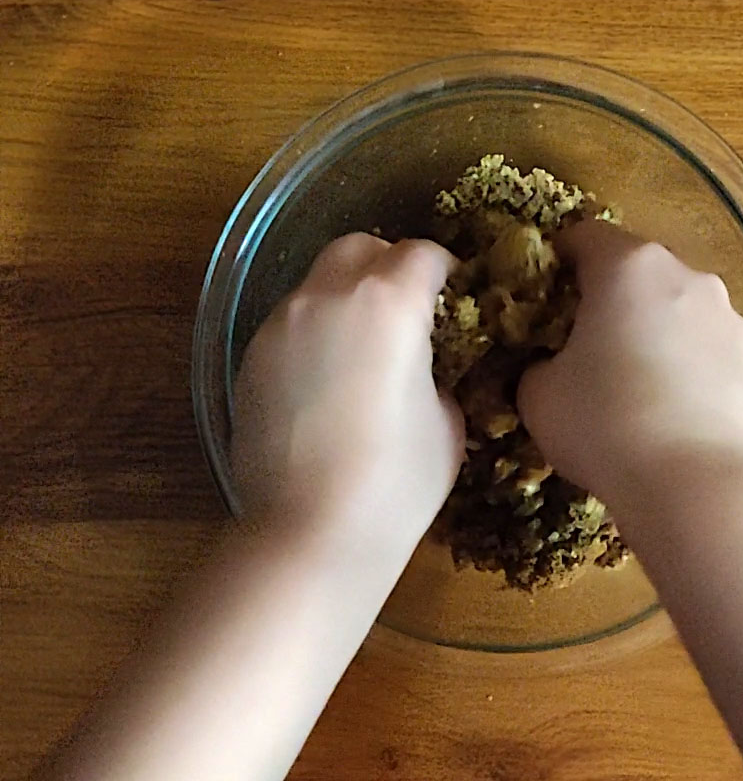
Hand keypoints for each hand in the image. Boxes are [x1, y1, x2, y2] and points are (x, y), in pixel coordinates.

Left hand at [231, 233, 463, 554]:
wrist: (309, 533)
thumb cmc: (396, 481)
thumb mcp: (448, 423)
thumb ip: (439, 373)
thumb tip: (425, 366)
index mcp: (388, 302)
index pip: (423, 254)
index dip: (445, 272)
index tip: (455, 299)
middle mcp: (327, 296)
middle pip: (360, 246)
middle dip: (388, 266)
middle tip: (408, 311)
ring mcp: (279, 324)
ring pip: (318, 283)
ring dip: (347, 299)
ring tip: (363, 352)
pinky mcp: (249, 358)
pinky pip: (291, 323)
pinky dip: (315, 334)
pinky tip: (326, 384)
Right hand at [517, 221, 742, 508]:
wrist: (694, 484)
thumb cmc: (604, 425)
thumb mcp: (538, 394)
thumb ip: (536, 363)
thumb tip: (549, 364)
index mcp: (627, 267)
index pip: (583, 236)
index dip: (556, 262)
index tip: (542, 298)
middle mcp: (685, 275)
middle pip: (636, 271)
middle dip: (607, 298)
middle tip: (581, 345)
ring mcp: (727, 315)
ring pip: (675, 308)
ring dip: (651, 330)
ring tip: (632, 384)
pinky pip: (704, 346)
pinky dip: (684, 363)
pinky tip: (669, 408)